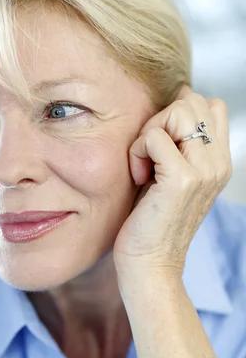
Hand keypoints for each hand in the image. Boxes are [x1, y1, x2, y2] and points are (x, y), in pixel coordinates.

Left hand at [113, 86, 231, 275]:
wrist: (149, 265)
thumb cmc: (151, 220)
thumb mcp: (170, 172)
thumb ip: (179, 137)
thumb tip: (183, 92)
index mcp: (220, 161)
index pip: (210, 105)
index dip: (177, 114)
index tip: (159, 148)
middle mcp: (219, 164)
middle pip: (192, 102)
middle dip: (160, 120)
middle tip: (148, 157)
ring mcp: (205, 171)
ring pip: (176, 112)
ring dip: (148, 134)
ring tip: (144, 167)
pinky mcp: (182, 180)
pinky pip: (153, 137)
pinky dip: (137, 152)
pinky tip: (139, 178)